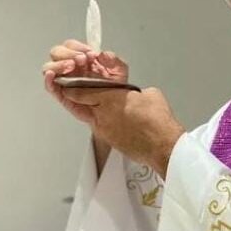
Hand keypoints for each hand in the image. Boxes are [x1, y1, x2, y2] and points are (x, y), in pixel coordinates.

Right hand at [42, 39, 128, 124]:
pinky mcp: (62, 95)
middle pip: (57, 52)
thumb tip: (102, 54)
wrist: (115, 109)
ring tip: (71, 66)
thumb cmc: (114, 89)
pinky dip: (48, 80)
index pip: (71, 46)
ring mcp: (65, 80)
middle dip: (68, 53)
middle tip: (81, 59)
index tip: (90, 53)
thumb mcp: (120, 70)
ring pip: (50, 67)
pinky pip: (50, 86)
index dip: (78, 47)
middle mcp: (71, 67)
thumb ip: (113, 59)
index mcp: (82, 59)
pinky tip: (51, 75)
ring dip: (58, 64)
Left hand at [62, 86, 184, 177]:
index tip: (68, 84)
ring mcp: (105, 131)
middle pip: (79, 105)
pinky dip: (103, 123)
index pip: (81, 91)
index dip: (72, 87)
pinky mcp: (111, 142)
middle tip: (73, 93)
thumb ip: (136, 92)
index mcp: (110, 99)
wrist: (163, 146)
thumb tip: (136, 95)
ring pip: (90, 118)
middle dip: (75, 98)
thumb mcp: (150, 94)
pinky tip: (113, 121)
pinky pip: (101, 129)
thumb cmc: (158, 121)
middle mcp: (102, 115)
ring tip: (99, 107)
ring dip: (90, 111)